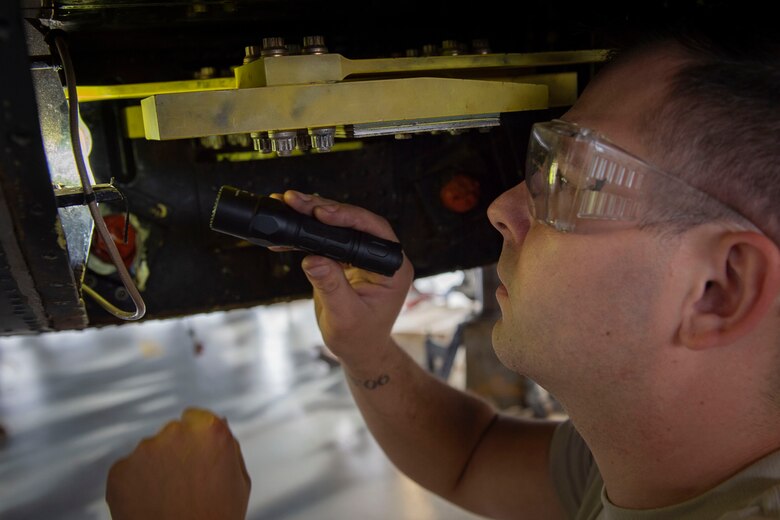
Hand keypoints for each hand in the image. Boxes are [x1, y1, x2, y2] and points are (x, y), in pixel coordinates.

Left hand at [105, 408, 250, 519]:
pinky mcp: (120, 470)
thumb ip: (229, 445)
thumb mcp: (239, 480)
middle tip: (184, 486)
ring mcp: (144, 450)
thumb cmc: (218, 517)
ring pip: (149, 453)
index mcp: (210, 429)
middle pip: (171, 434)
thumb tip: (219, 420)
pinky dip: (135, 485)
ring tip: (167, 500)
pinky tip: (150, 505)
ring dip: (155, 469)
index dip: (195, 440)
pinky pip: (128, 472)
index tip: (196, 459)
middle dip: (175, 453)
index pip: (194, 418)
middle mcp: (175, 432)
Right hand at [273, 190, 414, 369]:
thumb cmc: (359, 338)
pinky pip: (325, 240)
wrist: (357, 350)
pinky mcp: (345, 259)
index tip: (323, 213)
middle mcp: (379, 257)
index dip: (348, 217)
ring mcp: (362, 256)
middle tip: (296, 201)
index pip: (374, 231)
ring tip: (287, 205)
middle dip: (323, 209)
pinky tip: (286, 232)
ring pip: (337, 226)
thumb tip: (313, 259)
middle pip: (353, 221)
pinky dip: (306, 234)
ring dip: (311, 216)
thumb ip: (331, 287)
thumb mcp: (345, 316)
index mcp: (392, 268)